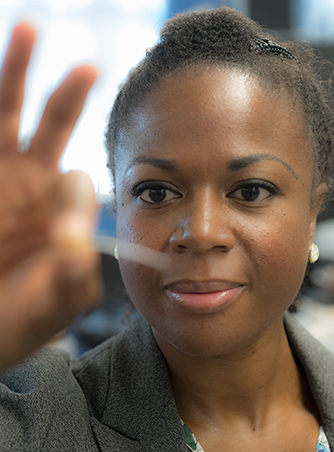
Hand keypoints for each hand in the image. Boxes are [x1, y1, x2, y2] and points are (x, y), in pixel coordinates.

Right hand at [0, 23, 101, 370]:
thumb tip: (82, 251)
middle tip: (87, 70)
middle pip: (53, 131)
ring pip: (8, 114)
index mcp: (62, 213)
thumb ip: (73, 285)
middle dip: (68, 100)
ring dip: (16, 75)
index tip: (62, 239)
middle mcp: (33, 186)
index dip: (71, 205)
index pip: (76, 185)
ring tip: (29, 32)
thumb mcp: (51, 308)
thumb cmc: (17, 320)